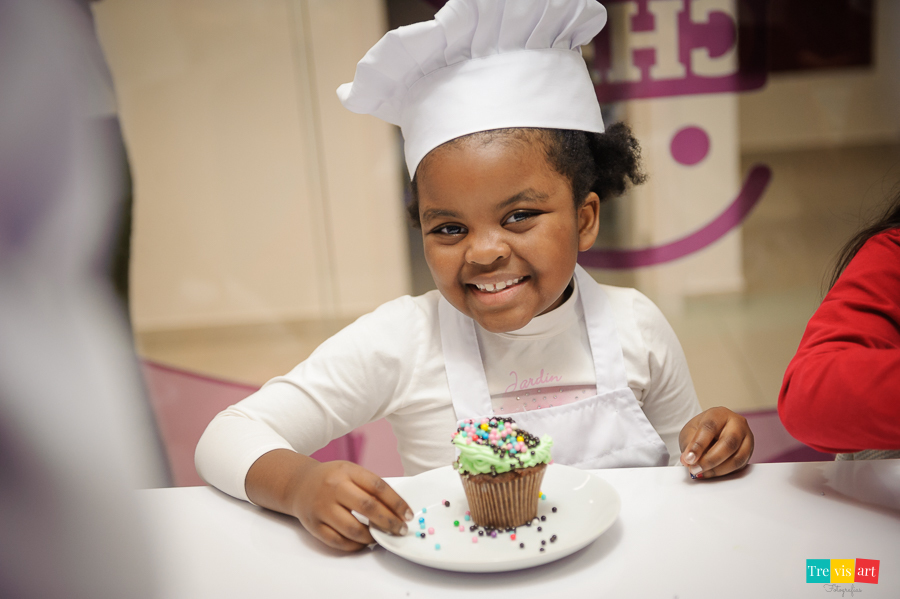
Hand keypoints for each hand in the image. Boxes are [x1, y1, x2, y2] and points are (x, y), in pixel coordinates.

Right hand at [290, 460, 413, 550]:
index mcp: (347, 471)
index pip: (378, 487)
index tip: (408, 515)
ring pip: (353, 528)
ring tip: (380, 537)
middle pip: (368, 507)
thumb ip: (370, 487)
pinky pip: (338, 541)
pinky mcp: (314, 525)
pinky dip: (355, 545)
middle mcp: (333, 487)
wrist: (299, 484)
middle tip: (400, 530)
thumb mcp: (350, 472)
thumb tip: (397, 510)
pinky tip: (363, 542)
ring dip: (372, 537)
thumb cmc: (332, 479)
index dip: (397, 503)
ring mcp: (322, 507)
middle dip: (389, 522)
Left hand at [678, 407, 753, 478]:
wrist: (713, 433)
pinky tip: (711, 473)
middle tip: (695, 469)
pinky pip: (739, 466)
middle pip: (728, 443)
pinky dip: (724, 472)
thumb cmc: (701, 430)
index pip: (710, 428)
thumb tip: (688, 460)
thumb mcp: (689, 432)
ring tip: (702, 473)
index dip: (699, 445)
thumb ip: (688, 444)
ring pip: (737, 458)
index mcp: (719, 414)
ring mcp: (746, 438)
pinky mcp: (749, 453)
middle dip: (710, 460)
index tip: (689, 459)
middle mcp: (737, 423)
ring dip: (717, 469)